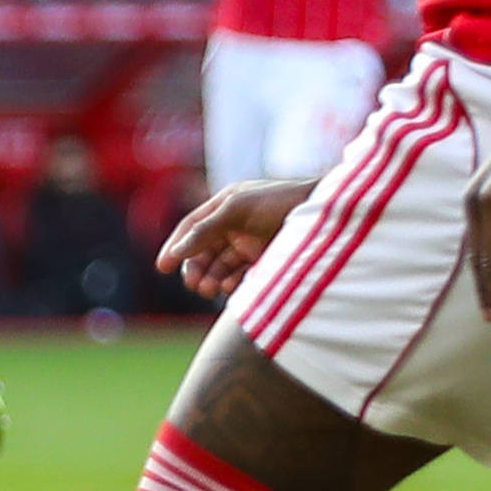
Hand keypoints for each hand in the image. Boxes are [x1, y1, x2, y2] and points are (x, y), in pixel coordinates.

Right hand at [156, 177, 317, 300]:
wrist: (327, 213)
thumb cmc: (282, 201)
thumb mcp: (238, 209)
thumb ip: (205, 229)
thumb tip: (177, 252)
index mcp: (225, 205)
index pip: (191, 227)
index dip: (175, 246)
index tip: (163, 268)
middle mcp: (234, 224)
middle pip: (202, 251)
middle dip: (195, 268)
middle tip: (195, 286)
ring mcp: (249, 243)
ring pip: (219, 265)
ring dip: (210, 278)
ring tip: (211, 289)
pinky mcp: (264, 260)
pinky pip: (239, 275)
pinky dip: (230, 283)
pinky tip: (229, 288)